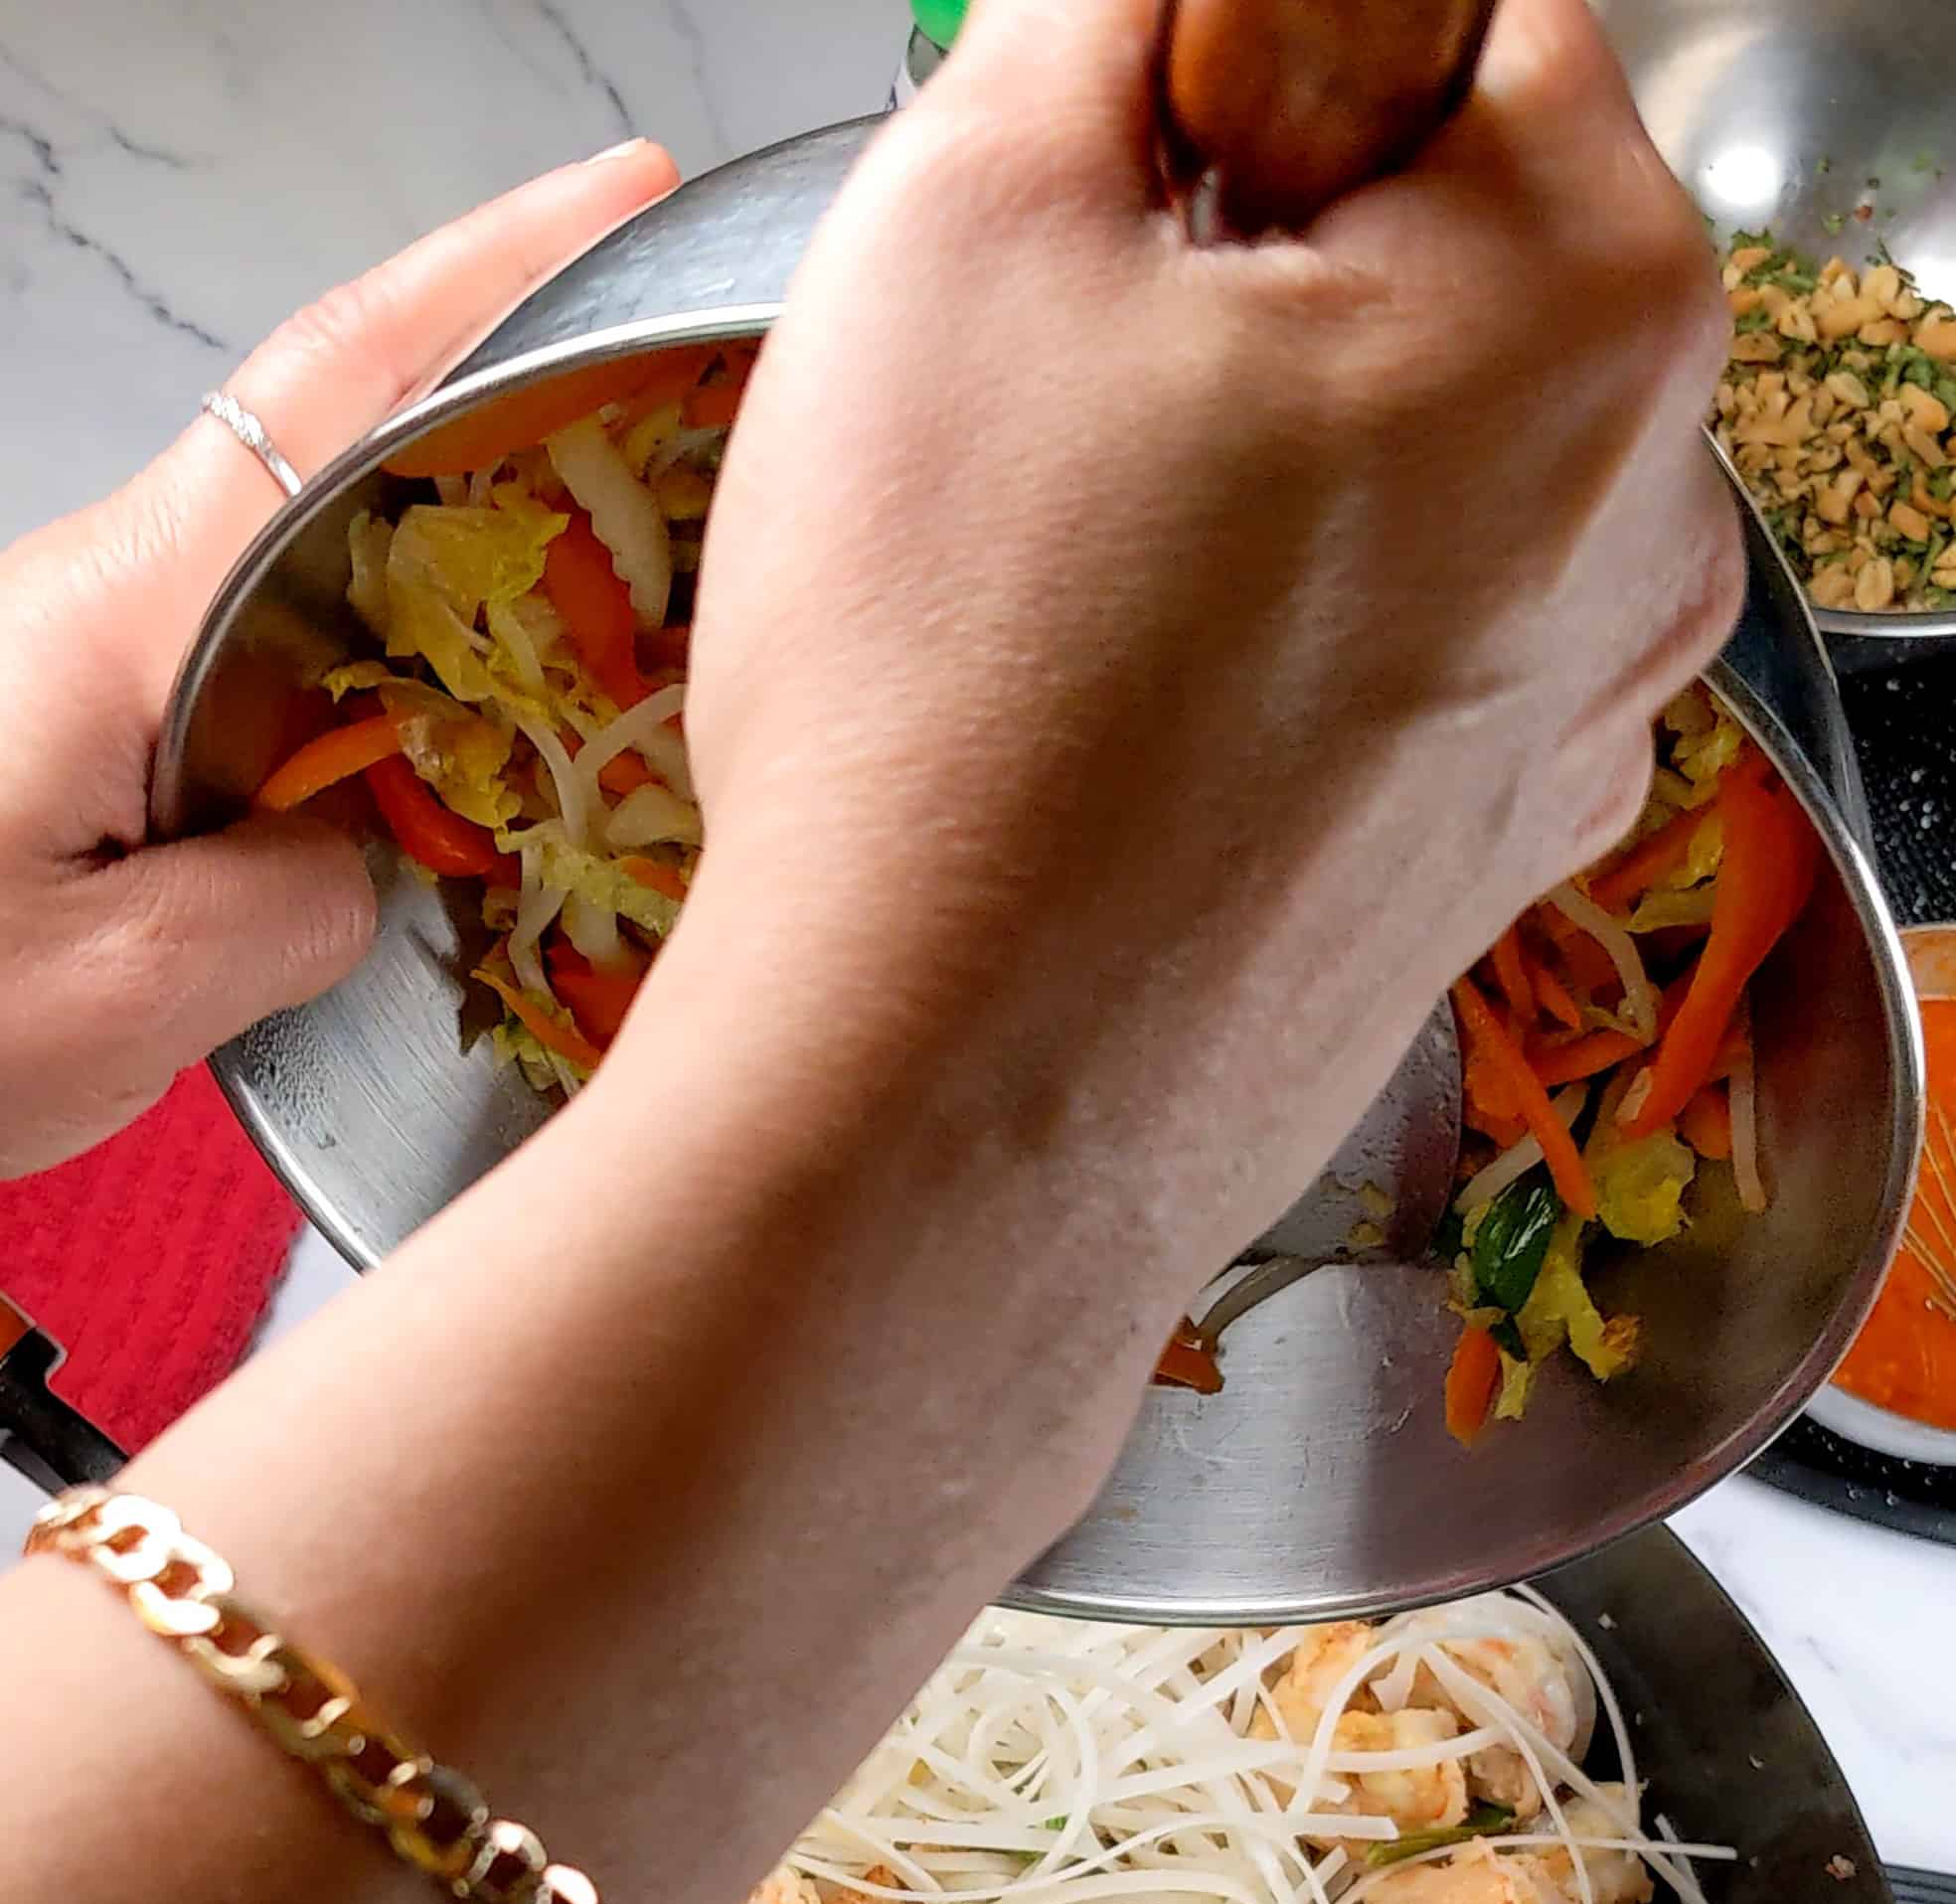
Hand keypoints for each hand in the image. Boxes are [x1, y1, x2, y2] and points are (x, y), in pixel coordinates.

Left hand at [0, 143, 676, 1188]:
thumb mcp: (115, 994)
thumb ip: (296, 907)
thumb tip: (380, 853)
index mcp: (135, 610)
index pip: (336, 386)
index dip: (491, 276)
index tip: (622, 194)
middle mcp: (130, 590)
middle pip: (357, 433)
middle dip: (524, 384)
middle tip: (681, 400)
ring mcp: (119, 643)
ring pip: (337, 545)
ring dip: (480, 529)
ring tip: (623, 566)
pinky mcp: (114, 712)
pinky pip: (297, 641)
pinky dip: (409, 641)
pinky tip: (477, 713)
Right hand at [684, 0, 1739, 1421]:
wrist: (942, 1114)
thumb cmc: (956, 703)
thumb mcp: (963, 222)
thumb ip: (1102, 26)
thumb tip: (1160, 15)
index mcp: (1586, 300)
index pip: (1449, 20)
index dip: (1232, 77)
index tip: (1111, 190)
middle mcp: (1641, 520)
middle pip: (1437, 261)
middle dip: (1240, 277)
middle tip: (1046, 402)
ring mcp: (1573, 712)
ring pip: (1400, 469)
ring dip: (1237, 470)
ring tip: (1062, 589)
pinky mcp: (1471, 853)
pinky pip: (1377, 651)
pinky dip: (1258, 637)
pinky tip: (1117, 716)